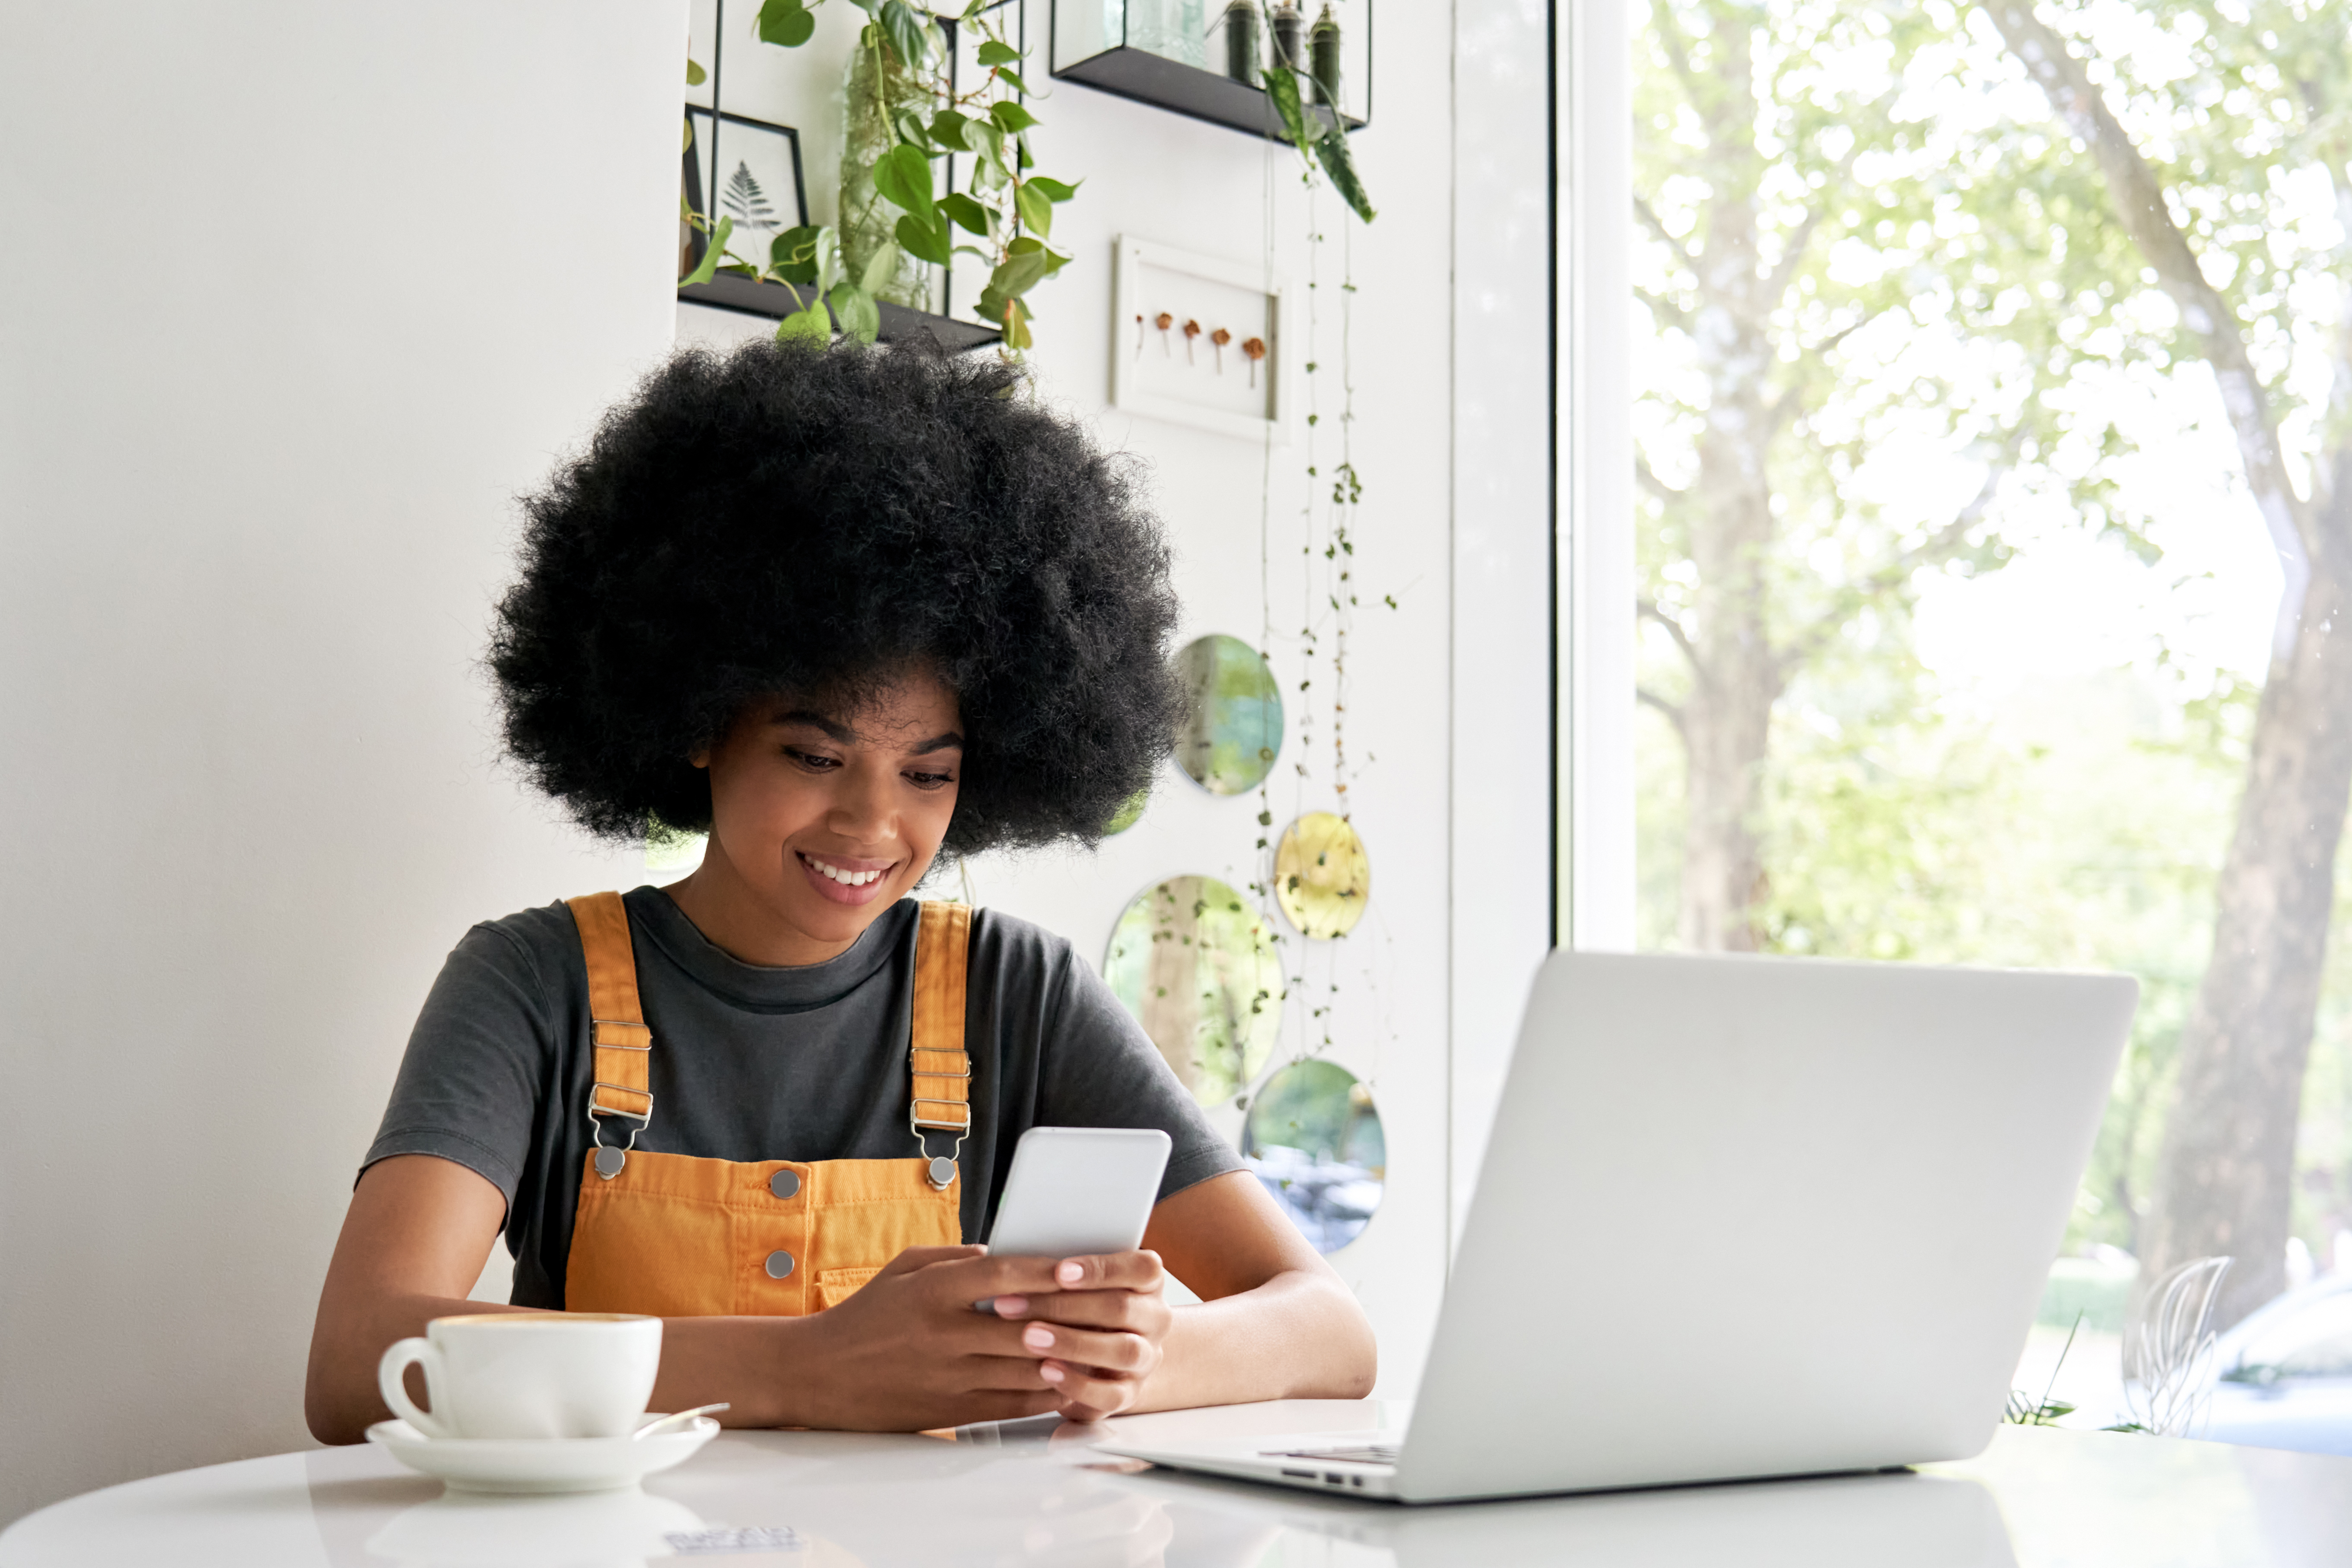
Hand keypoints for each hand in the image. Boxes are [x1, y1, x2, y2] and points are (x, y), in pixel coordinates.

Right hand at [788, 1245, 1083, 1430]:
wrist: (821, 1375)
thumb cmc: (865, 1316)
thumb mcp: (903, 1270)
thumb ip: (955, 1257)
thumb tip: (1005, 1253)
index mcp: (933, 1291)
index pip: (1002, 1275)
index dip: (1046, 1271)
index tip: (1080, 1267)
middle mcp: (945, 1334)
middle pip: (1024, 1325)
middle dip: (1070, 1317)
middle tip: (1109, 1308)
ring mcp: (950, 1376)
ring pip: (1025, 1368)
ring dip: (1068, 1358)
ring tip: (1102, 1346)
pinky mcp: (952, 1410)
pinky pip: (1012, 1403)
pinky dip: (1046, 1393)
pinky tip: (1071, 1382)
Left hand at [983, 1250, 1171, 1422]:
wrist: (1115, 1357)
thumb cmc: (1090, 1309)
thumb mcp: (1085, 1284)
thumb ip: (1064, 1271)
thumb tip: (1012, 1261)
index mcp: (1148, 1283)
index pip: (1141, 1268)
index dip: (1101, 1269)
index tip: (1059, 1271)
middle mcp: (1154, 1319)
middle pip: (1122, 1308)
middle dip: (1065, 1306)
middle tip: (1015, 1305)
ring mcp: (1146, 1358)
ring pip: (1122, 1350)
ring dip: (1072, 1343)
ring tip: (1028, 1338)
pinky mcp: (1131, 1393)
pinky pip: (1112, 1395)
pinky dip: (1078, 1384)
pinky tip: (1046, 1372)